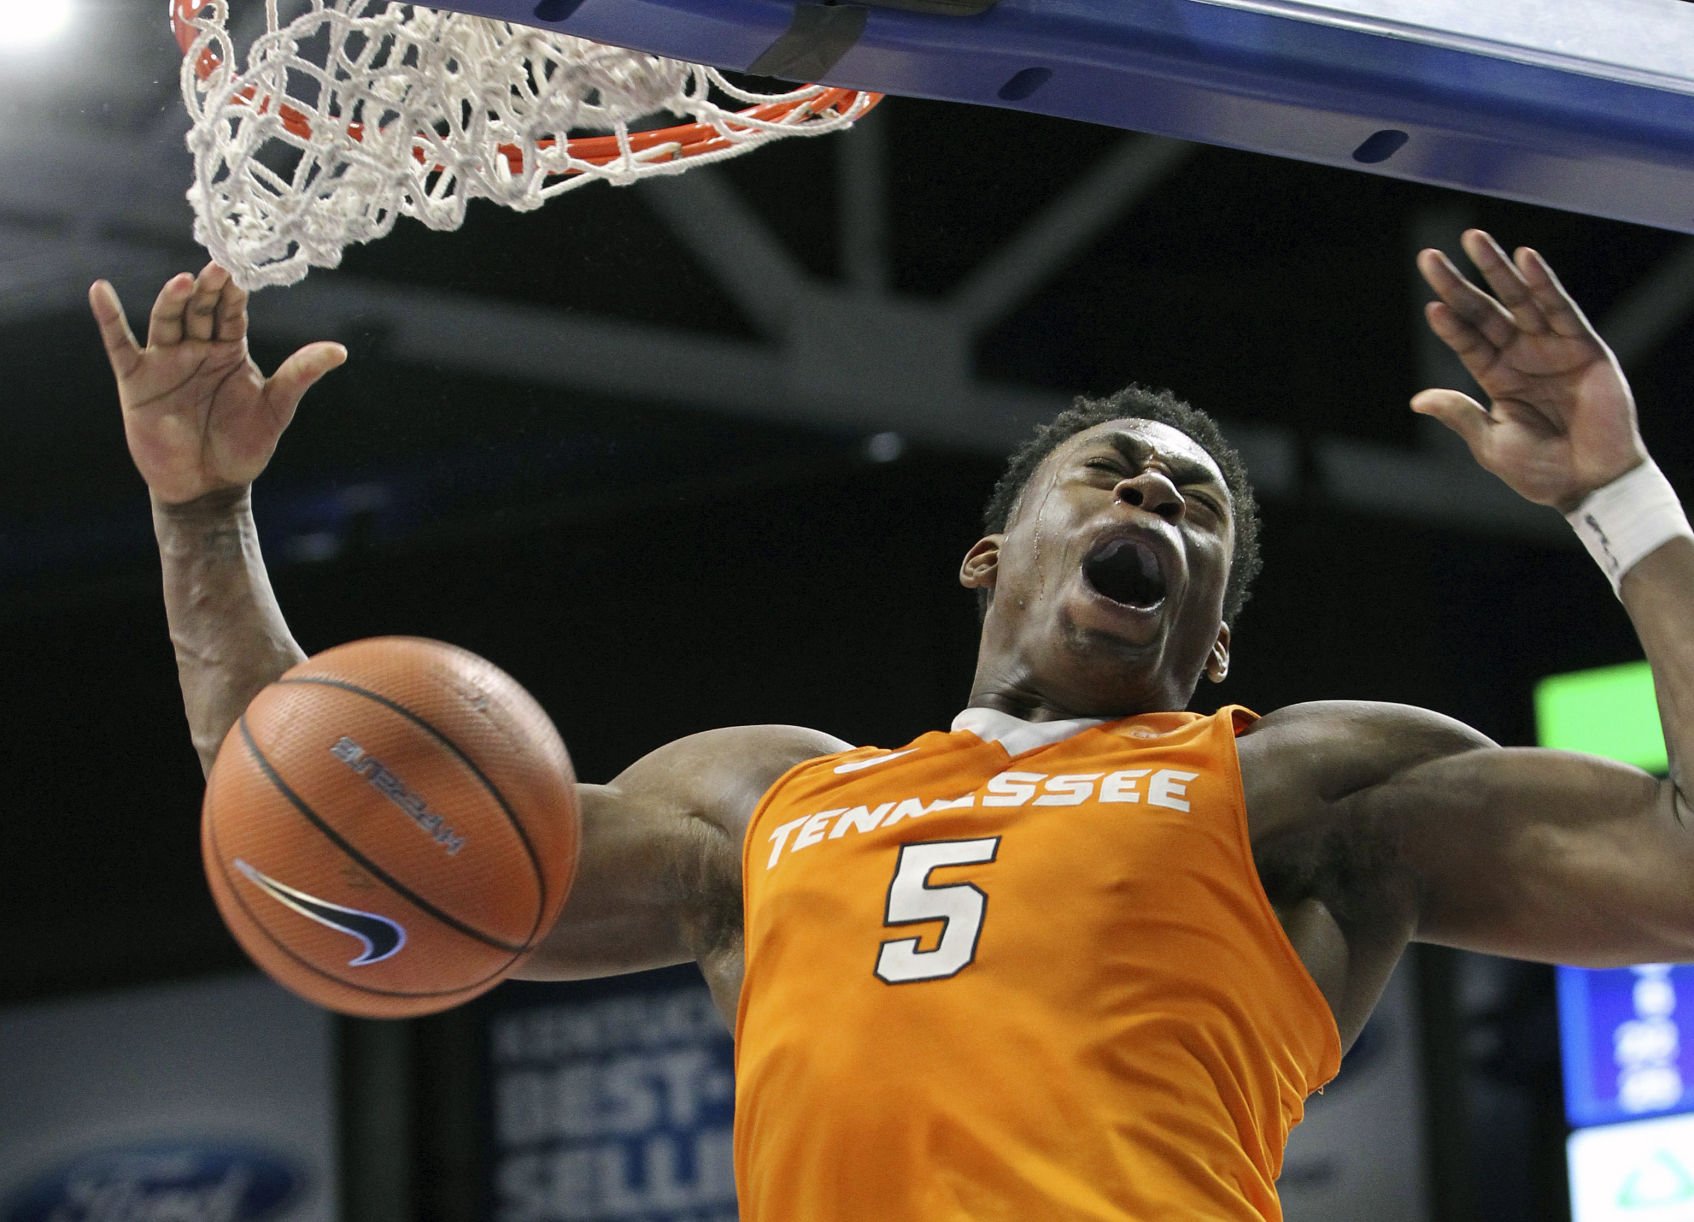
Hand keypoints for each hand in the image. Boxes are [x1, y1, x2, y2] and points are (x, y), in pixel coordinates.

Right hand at [90, 263, 345, 504]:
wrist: (209, 486)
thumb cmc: (244, 447)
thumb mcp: (277, 409)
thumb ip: (300, 375)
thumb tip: (340, 350)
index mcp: (231, 349)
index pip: (232, 312)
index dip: (235, 293)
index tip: (242, 269)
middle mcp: (197, 348)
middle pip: (200, 309)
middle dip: (209, 290)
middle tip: (219, 269)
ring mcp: (165, 361)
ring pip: (167, 320)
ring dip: (173, 299)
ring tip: (186, 282)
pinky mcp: (137, 379)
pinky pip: (119, 344)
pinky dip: (108, 317)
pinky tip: (100, 290)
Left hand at [1413, 230, 1645, 512]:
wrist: (1589, 483)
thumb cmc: (1540, 470)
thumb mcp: (1491, 442)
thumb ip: (1460, 414)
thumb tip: (1418, 399)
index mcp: (1497, 378)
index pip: (1467, 341)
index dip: (1449, 322)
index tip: (1429, 303)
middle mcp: (1522, 356)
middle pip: (1485, 311)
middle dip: (1459, 283)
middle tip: (1430, 255)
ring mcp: (1552, 348)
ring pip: (1519, 299)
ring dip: (1496, 268)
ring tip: (1472, 239)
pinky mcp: (1584, 347)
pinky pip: (1561, 309)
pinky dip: (1544, 283)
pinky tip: (1525, 258)